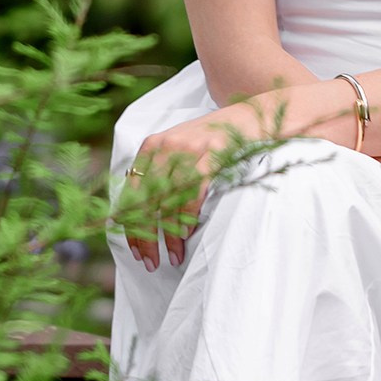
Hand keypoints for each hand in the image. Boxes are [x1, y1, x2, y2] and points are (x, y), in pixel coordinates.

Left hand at [116, 120, 219, 269]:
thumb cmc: (211, 140)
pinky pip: (193, 191)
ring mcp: (190, 149)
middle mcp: (167, 146)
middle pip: (146, 200)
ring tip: (173, 256)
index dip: (131, 226)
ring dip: (168, 234)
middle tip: (150, 262)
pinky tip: (185, 234)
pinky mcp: (212, 154)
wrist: (248, 117)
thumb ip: (158, 174)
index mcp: (152, 146)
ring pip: (168, 200)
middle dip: (145, 237)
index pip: (131, 193)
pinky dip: (187, 215)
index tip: (136, 251)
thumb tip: (135, 217)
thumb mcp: (177, 149)